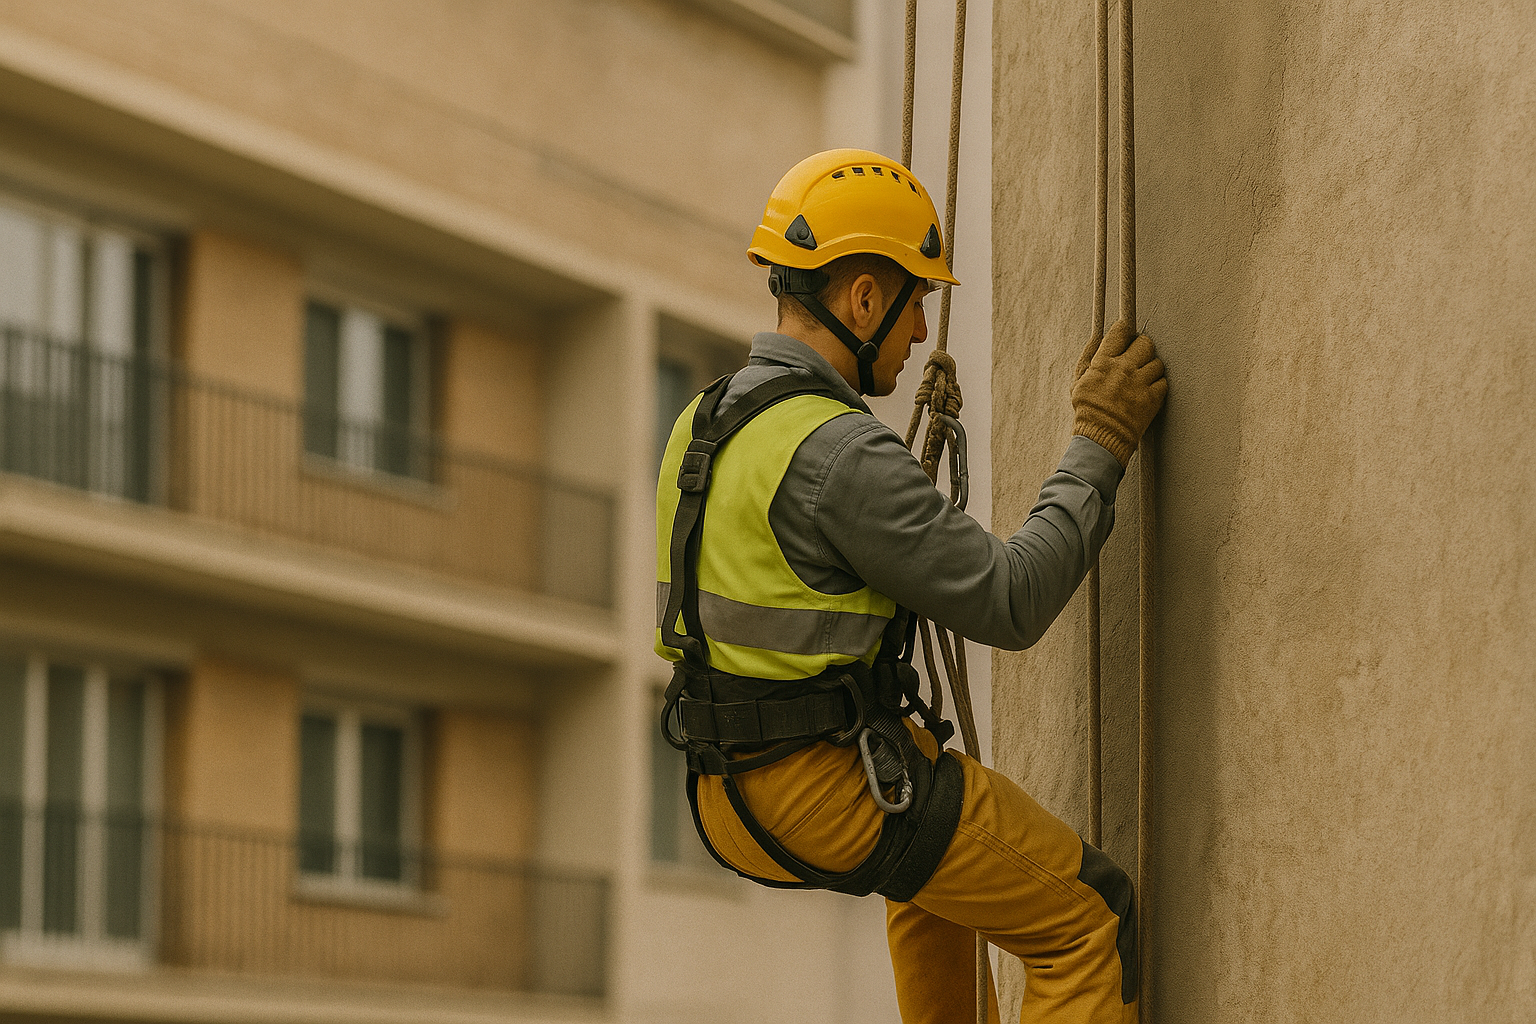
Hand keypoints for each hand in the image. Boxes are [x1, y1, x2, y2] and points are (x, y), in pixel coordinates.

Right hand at [1071, 320, 1166, 465]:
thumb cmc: (1087, 410)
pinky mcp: (1152, 398)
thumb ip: (1087, 357)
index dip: (1125, 330)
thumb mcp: (1078, 381)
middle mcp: (1124, 369)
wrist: (1101, 437)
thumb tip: (1096, 337)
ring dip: (1151, 368)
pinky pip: (1163, 382)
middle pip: (1145, 343)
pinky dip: (1157, 385)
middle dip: (1142, 348)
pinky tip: (1147, 391)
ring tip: (1142, 377)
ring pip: (1157, 362)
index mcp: (1104, 362)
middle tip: (1138, 357)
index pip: (1121, 332)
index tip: (1126, 334)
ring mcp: (1140, 383)